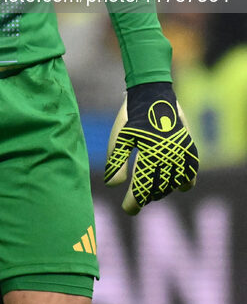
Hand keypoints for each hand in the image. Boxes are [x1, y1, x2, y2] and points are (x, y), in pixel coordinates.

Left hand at [104, 82, 198, 214]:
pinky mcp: (190, 149)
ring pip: (174, 185)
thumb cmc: (132, 117)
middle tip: (136, 198)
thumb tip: (113, 186)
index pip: (143, 189)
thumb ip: (116, 162)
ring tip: (151, 189)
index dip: (134, 203)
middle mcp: (169, 156)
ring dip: (162, 190)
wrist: (153, 94)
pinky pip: (191, 174)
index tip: (127, 209)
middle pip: (158, 190)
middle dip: (146, 197)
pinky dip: (184, 182)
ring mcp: (182, 153)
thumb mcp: (120, 137)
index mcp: (149, 154)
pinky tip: (174, 184)